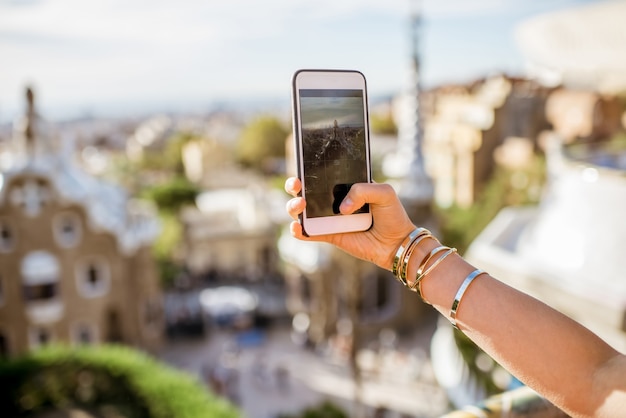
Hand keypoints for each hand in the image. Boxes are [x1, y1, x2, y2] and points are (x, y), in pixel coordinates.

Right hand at [284, 177, 415, 270]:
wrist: (397, 243)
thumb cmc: (392, 215)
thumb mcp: (384, 193)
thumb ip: (363, 190)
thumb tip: (341, 208)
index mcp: (344, 185)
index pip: (323, 174)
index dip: (309, 168)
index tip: (304, 164)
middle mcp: (333, 201)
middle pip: (305, 190)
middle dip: (294, 184)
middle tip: (297, 184)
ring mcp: (329, 219)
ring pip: (301, 211)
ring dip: (293, 207)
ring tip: (300, 204)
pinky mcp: (329, 235)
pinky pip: (308, 233)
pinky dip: (298, 230)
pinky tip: (298, 227)